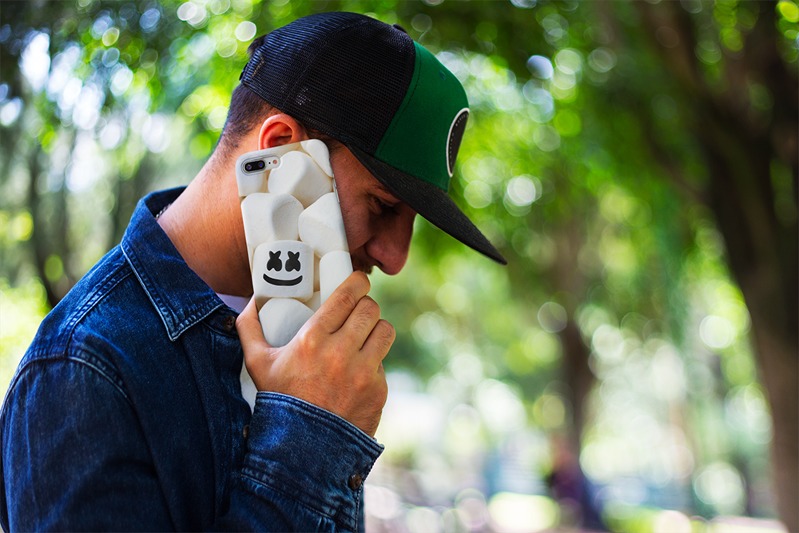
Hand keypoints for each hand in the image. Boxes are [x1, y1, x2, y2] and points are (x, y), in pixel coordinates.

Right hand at [236, 272, 393, 436]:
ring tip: (365, 334)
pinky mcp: (378, 390)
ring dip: (375, 329)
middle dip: (366, 305)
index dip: (358, 282)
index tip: (358, 281)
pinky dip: (373, 363)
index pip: (347, 296)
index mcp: (312, 340)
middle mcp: (341, 353)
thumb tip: (250, 303)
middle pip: (370, 309)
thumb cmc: (279, 402)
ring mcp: (363, 373)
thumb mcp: (257, 364)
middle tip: (358, 310)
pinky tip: (359, 370)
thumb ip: (249, 329)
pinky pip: (383, 363)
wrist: (302, 449)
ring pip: (385, 331)